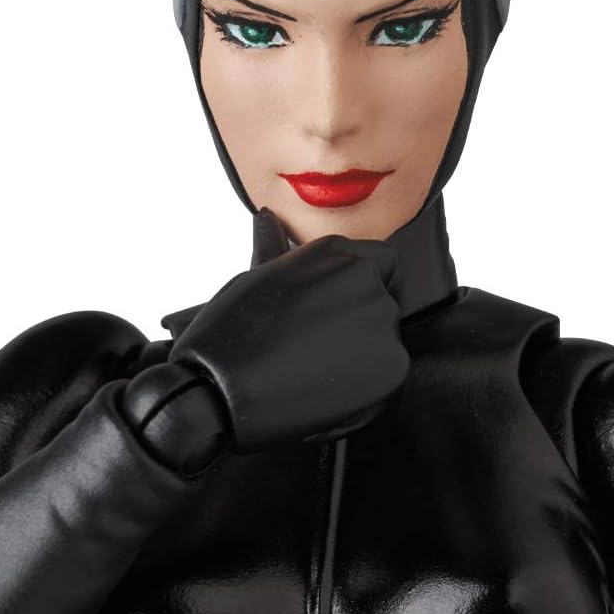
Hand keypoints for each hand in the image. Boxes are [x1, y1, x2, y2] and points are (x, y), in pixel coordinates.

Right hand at [169, 225, 407, 451]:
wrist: (221, 390)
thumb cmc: (230, 334)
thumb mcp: (255, 278)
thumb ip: (275, 249)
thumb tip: (268, 220)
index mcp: (339, 253)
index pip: (381, 263)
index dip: (355, 290)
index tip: (330, 313)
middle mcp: (367, 280)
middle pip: (380, 304)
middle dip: (354, 326)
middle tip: (312, 348)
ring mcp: (383, 323)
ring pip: (384, 342)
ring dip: (359, 359)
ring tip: (313, 372)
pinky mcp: (392, 367)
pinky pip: (387, 378)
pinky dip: (364, 390)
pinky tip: (323, 393)